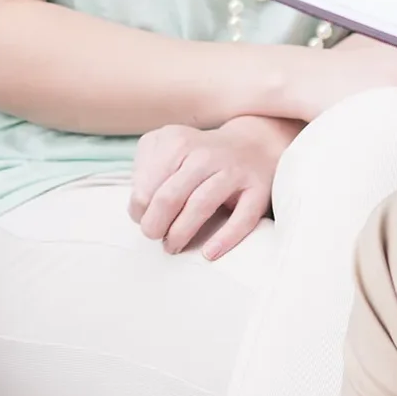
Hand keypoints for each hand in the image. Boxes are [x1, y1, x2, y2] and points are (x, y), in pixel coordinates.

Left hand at [129, 116, 292, 258]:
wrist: (254, 145)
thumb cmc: (200, 156)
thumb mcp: (168, 149)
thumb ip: (147, 171)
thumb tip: (139, 208)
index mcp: (177, 142)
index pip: (146, 184)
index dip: (139, 209)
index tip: (141, 219)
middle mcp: (205, 153)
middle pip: (170, 196)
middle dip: (155, 224)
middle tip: (154, 236)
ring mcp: (234, 170)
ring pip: (201, 205)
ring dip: (181, 232)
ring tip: (172, 247)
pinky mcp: (258, 189)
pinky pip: (242, 219)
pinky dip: (224, 239)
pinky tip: (209, 253)